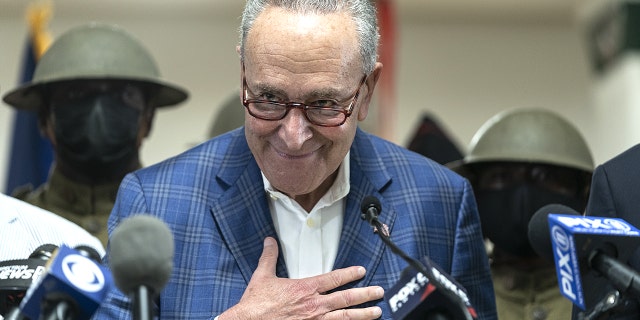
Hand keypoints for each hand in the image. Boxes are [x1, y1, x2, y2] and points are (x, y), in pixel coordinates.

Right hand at [219, 237, 383, 319]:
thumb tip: (269, 241)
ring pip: (345, 317)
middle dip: (365, 295)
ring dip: (363, 314)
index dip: (350, 274)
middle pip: (346, 299)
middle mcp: (314, 305)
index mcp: (305, 288)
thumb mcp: (262, 276)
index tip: (362, 271)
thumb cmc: (256, 304)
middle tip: (379, 292)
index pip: (333, 279)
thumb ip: (269, 257)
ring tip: (377, 312)